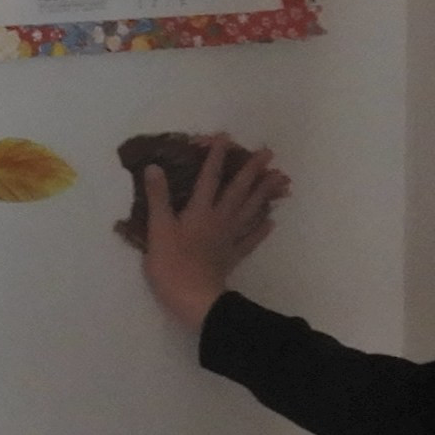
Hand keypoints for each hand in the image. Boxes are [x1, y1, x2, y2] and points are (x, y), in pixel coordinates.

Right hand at [137, 137, 289, 330]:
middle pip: (239, 191)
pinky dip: (261, 230)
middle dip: (252, 170)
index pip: (208, 178)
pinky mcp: (232, 256)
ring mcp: (229, 239)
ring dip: (265, 193)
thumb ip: (158, 197)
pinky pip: (251, 240)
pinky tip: (271, 221)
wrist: (193, 298)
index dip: (215, 156)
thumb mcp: (158, 229)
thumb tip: (154, 167)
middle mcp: (219, 220)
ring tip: (279, 179)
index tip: (225, 137)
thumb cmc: (171, 264)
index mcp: (199, 211)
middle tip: (269, 153)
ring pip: (251, 211)